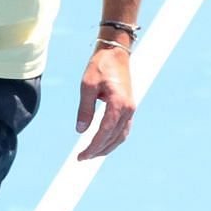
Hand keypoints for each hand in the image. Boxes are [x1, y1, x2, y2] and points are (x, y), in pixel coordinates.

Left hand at [76, 43, 134, 159]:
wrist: (115, 52)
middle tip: (82, 158)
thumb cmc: (100, 66)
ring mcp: (130, 109)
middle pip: (114, 138)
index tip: (81, 156)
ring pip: (121, 136)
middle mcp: (128, 109)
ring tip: (91, 154)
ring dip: (107, 147)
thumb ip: (85, 109)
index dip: (93, 147)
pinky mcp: (129, 107)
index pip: (105, 132)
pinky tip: (102, 143)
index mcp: (119, 104)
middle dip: (98, 150)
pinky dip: (113, 139)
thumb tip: (80, 131)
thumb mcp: (87, 86)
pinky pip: (123, 129)